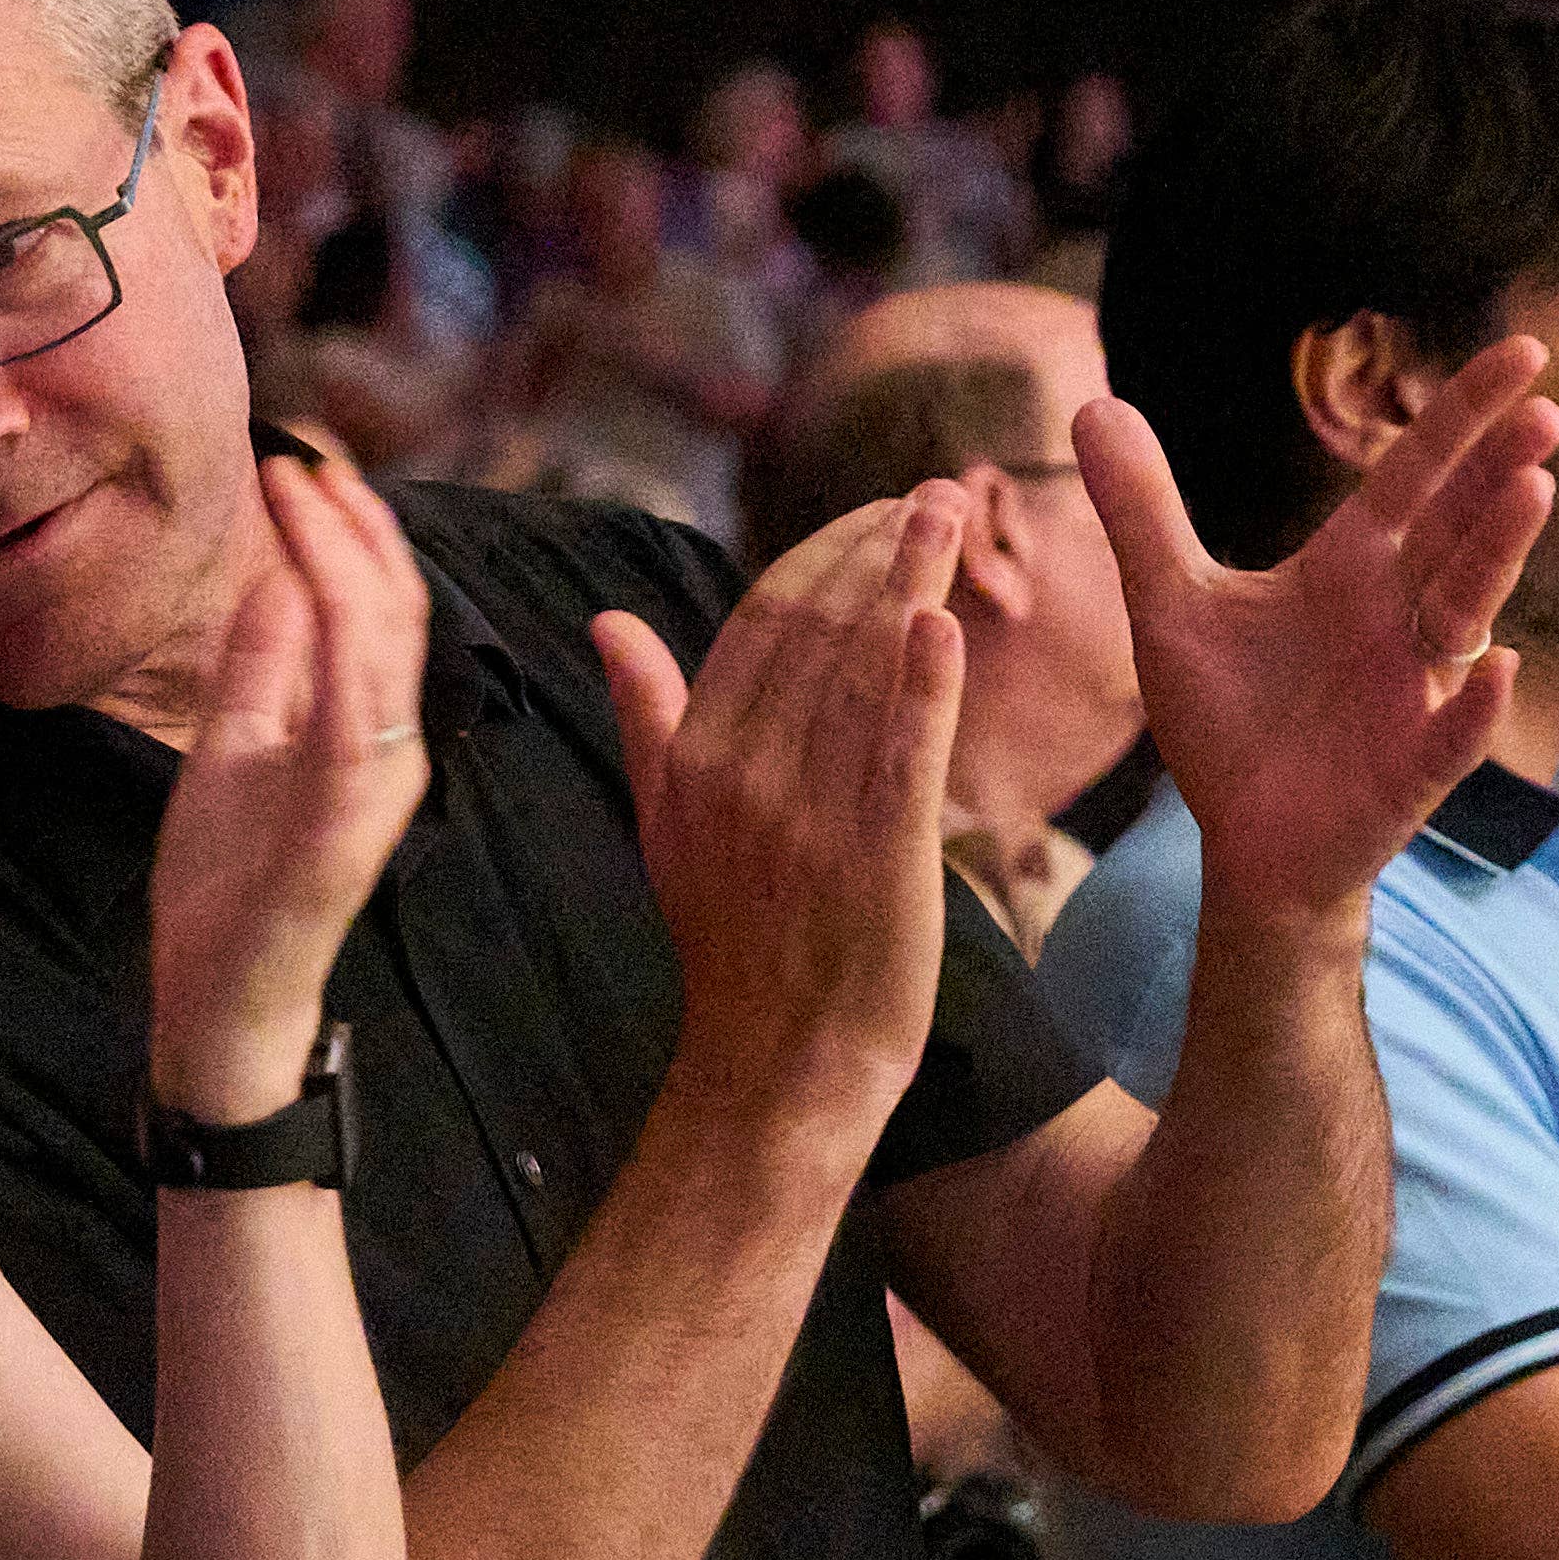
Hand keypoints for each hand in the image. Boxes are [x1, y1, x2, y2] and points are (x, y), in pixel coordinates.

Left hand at [151, 449, 435, 1117]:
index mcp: (365, 729)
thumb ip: (261, 665)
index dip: (349, 529)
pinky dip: (336, 638)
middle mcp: (389, 751)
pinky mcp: (342, 830)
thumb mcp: (233, 746)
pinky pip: (352, 718)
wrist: (219, 1005)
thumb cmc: (228, 886)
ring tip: (299, 492)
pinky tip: (301, 575)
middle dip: (352, 523)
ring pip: (383, 647)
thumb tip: (277, 571)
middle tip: (302, 452)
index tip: (299, 462)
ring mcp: (372, 790)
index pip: (376, 608)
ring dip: (344, 558)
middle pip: (393, 609)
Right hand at [608, 478, 979, 1140]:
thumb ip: (647, 716)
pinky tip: (944, 625)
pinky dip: (922, 689)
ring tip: (951, 516)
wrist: (779, 1068)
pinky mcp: (879, 861)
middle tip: (937, 491)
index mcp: (698, 760)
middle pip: (817, 631)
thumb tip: (608, 621)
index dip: (822, 554)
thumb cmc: (732, 946)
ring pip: (863, 675)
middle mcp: (747, 778)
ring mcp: (812, 820)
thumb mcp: (667, 826)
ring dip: (911, 582)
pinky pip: (901, 758)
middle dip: (876, 549)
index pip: (761, 623)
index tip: (875, 509)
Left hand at [1091, 349, 1557, 925]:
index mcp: (1349, 570)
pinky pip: (1453, 733)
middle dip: (1496, 474)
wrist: (1245, 843)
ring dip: (1497, 554)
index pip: (1413, 476)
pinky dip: (1477, 705)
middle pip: (1455, 533)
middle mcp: (1397, 618)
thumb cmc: (1226, 721)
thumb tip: (1093, 406)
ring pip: (1465, 613)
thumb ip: (1141, 510)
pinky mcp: (1413, 768)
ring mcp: (1414, 692)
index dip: (1461, 416)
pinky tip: (1502, 666)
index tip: (1525, 353)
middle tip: (1545, 412)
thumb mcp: (1169, 607)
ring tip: (1533, 489)